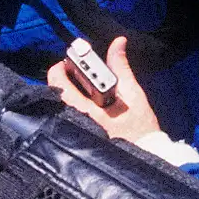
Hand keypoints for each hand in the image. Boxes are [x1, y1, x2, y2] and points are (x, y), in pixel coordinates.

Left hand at [46, 36, 160, 141]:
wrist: (144, 155)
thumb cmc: (139, 128)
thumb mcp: (133, 94)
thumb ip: (121, 67)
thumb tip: (118, 43)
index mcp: (87, 108)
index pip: (61, 82)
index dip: (64, 65)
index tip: (72, 59)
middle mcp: (75, 119)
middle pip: (55, 91)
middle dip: (63, 75)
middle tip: (75, 71)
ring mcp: (73, 129)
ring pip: (58, 103)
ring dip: (66, 90)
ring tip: (82, 87)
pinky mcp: (74, 136)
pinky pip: (63, 114)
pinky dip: (70, 104)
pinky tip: (84, 104)